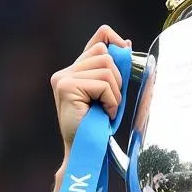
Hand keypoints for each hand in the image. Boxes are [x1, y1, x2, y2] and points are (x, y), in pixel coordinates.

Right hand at [51, 25, 130, 148]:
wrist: (84, 152)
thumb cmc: (97, 128)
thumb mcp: (107, 94)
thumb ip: (111, 72)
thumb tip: (127, 45)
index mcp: (74, 71)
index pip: (97, 39)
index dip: (114, 41)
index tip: (127, 50)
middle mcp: (65, 72)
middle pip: (104, 53)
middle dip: (117, 78)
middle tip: (111, 102)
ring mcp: (63, 78)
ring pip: (106, 68)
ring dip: (114, 93)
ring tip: (106, 110)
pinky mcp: (66, 87)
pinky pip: (102, 83)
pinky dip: (110, 101)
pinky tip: (104, 114)